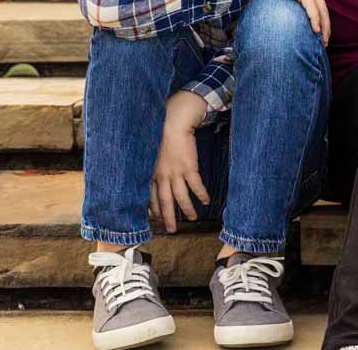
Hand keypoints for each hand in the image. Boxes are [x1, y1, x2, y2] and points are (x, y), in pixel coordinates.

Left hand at [149, 91, 209, 232]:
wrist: (174, 126)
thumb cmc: (164, 140)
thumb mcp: (153, 158)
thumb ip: (155, 172)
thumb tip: (157, 184)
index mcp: (152, 175)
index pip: (151, 199)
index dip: (155, 211)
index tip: (158, 222)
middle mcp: (162, 177)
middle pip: (164, 202)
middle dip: (168, 218)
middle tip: (171, 230)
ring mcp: (175, 173)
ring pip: (181, 197)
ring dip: (187, 209)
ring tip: (193, 217)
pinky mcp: (188, 167)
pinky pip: (196, 185)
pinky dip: (201, 194)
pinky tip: (206, 200)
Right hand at [239, 0, 329, 43]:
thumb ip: (290, 4)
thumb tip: (288, 20)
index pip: (321, 7)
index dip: (324, 23)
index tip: (322, 37)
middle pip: (324, 10)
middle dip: (326, 28)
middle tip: (325, 43)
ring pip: (321, 10)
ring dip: (324, 27)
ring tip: (323, 40)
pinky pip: (312, 7)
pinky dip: (315, 20)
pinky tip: (316, 30)